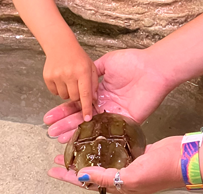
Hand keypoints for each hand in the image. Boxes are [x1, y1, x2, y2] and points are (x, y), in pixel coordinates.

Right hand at [44, 44, 98, 121]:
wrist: (60, 44)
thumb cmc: (78, 56)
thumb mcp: (91, 66)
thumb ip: (94, 82)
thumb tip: (94, 100)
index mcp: (83, 71)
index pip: (86, 94)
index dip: (86, 107)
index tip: (87, 118)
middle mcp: (69, 74)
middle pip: (74, 97)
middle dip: (77, 96)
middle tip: (78, 87)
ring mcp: (57, 76)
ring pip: (64, 96)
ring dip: (68, 93)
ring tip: (69, 81)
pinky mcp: (48, 77)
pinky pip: (54, 92)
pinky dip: (58, 89)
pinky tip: (61, 79)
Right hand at [44, 49, 172, 142]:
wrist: (153, 68)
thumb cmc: (133, 62)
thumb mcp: (107, 62)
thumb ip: (93, 71)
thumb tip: (80, 76)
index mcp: (101, 91)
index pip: (78, 103)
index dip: (63, 110)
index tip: (49, 116)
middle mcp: (106, 104)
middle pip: (81, 117)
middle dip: (64, 123)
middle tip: (49, 131)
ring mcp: (115, 113)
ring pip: (91, 126)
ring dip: (74, 131)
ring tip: (58, 137)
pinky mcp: (126, 121)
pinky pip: (107, 131)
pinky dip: (94, 135)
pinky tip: (80, 139)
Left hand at [49, 136, 182, 193]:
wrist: (187, 159)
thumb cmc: (162, 171)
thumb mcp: (132, 177)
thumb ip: (107, 177)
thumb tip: (82, 175)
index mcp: (119, 186)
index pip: (87, 181)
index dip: (67, 174)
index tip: (51, 168)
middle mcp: (122, 175)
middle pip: (91, 169)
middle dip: (73, 162)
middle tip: (57, 154)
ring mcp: (130, 163)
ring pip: (102, 157)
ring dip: (88, 150)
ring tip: (74, 142)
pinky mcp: (139, 151)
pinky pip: (116, 147)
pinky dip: (105, 142)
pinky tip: (99, 134)